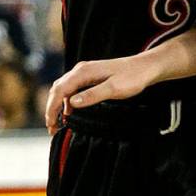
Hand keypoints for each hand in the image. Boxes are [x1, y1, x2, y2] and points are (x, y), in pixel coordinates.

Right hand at [44, 54, 161, 134]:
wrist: (145, 67)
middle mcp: (81, 70)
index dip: (51, 108)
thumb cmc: (132, 77)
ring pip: (64, 89)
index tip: (50, 125)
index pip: (59, 90)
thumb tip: (72, 103)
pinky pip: (72, 89)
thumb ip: (92, 95)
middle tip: (52, 128)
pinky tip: (70, 113)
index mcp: (83, 72)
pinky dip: (67, 101)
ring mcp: (85, 72)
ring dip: (58, 105)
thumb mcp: (114, 89)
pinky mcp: (90, 76)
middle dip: (51, 108)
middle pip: (58, 89)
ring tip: (58, 124)